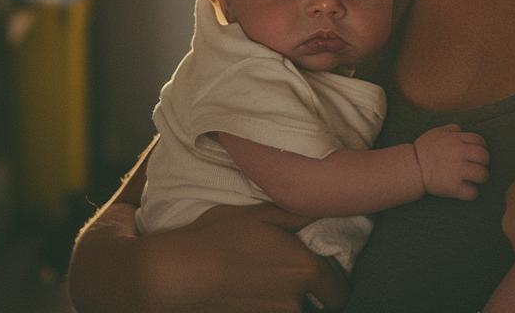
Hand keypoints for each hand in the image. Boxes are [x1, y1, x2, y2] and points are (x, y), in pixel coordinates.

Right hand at [69, 201, 347, 312]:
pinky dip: (262, 305)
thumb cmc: (216, 238)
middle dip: (308, 292)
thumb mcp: (261, 214)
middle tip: (286, 274)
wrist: (174, 273)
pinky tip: (246, 291)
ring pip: (291, 310)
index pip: (339, 290)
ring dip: (283, 298)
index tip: (321, 271)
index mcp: (305, 270)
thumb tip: (320, 212)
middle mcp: (294, 302)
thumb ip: (297, 217)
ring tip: (260, 280)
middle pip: (316, 303)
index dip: (331, 280)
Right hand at [413, 124, 489, 199]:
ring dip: (481, 177)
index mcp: (456, 140)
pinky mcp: (453, 187)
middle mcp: (459, 154)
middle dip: (484, 162)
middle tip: (477, 166)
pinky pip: (472, 193)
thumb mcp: (436, 133)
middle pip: (485, 157)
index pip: (480, 141)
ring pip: (483, 174)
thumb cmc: (423, 149)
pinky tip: (466, 190)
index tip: (476, 154)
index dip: (481, 147)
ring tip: (474, 179)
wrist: (411, 167)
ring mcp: (457, 171)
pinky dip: (472, 193)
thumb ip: (450, 129)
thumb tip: (460, 129)